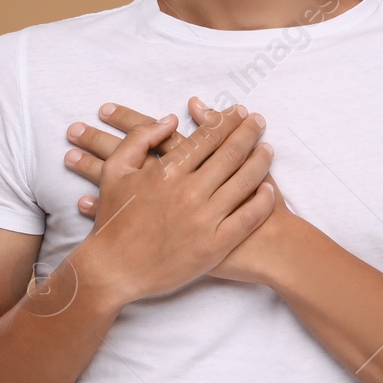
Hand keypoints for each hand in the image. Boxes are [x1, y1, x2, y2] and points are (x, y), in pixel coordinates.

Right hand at [63, 100, 274, 305]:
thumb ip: (140, 138)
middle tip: (259, 122)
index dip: (227, 120)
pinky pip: (248, 218)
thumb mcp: (115, 170)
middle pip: (231, 153)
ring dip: (261, 161)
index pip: (207, 137)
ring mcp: (204, 220)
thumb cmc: (114, 220)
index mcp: (168, 171)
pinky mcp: (214, 246)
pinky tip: (269, 190)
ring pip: (244, 181)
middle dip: (249, 132)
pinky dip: (262, 201)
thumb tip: (171, 119)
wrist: (113, 270)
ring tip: (268, 149)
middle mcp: (189, 191)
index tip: (239, 112)